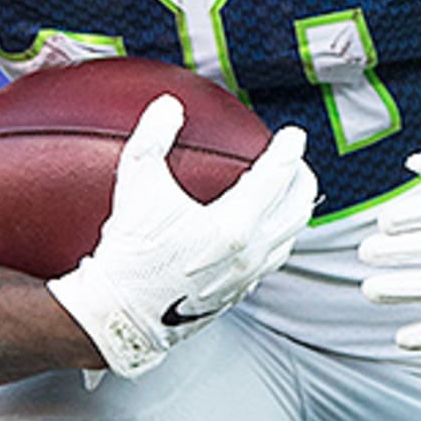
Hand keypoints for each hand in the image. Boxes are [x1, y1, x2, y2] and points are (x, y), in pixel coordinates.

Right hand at [48, 93, 316, 376]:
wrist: (119, 315)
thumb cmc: (129, 250)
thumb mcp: (136, 183)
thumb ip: (154, 137)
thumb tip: (169, 105)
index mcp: (233, 226)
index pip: (276, 178)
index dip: (288, 151)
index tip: (294, 133)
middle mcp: (249, 254)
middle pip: (297, 209)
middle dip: (301, 178)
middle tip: (294, 158)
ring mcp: (245, 278)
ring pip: (289, 237)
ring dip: (293, 209)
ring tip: (286, 189)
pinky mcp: (236, 295)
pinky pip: (272, 259)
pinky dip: (277, 235)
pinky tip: (261, 228)